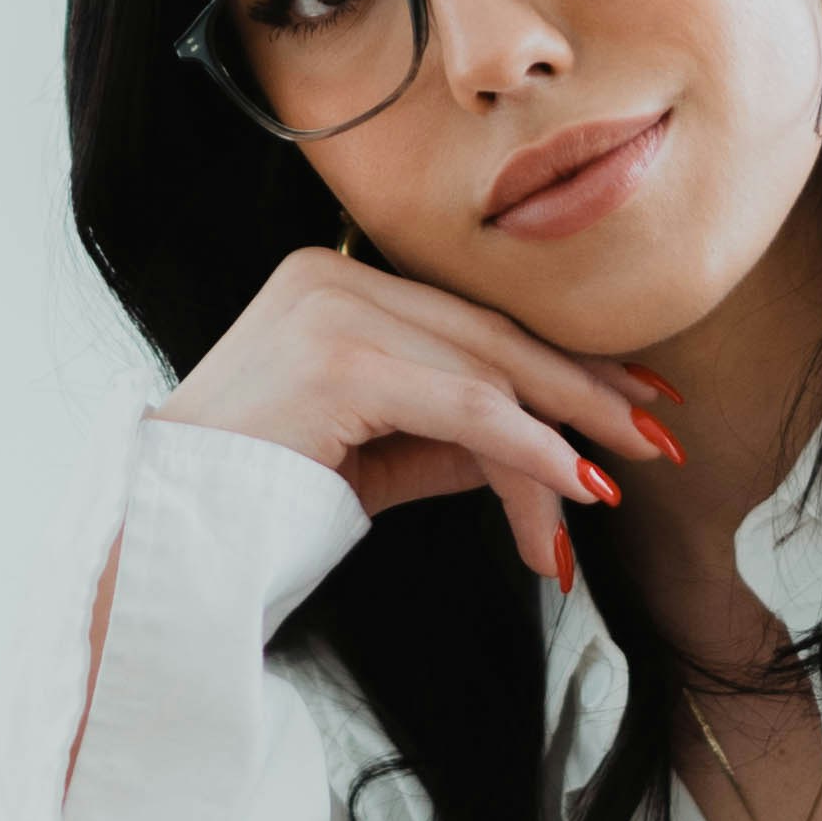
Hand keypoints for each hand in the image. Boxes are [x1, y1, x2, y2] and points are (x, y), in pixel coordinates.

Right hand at [153, 245, 676, 582]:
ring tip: (618, 482)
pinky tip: (577, 483)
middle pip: (490, 339)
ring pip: (486, 377)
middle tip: (656, 435)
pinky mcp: (337, 362)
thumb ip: (454, 439)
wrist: (165, 542)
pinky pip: (464, 408)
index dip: (559, 363)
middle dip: (584, 391)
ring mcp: (331, 312)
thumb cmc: (261, 506)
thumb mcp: (377, 460)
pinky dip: (531, 448)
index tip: (632, 398)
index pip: (471, 323)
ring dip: (565, 437)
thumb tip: (548, 449)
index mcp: (333, 282)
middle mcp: (331, 278)